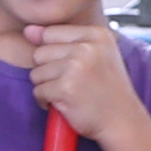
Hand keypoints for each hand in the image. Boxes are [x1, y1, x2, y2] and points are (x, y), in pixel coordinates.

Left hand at [19, 13, 150, 150]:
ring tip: (71, 93)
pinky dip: (46, 101)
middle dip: (49, 72)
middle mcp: (87, 47)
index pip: (50, 33)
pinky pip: (38, 91)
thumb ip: (62, 39)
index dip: (55, 54)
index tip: (76, 67)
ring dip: (48, 87)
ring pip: (36, 73)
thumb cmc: (107, 89)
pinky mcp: (65, 88)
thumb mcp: (96, 55)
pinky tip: (67, 104)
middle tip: (74, 83)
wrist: (122, 120)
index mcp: (97, 34)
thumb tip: (28, 30)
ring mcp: (76, 67)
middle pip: (39, 53)